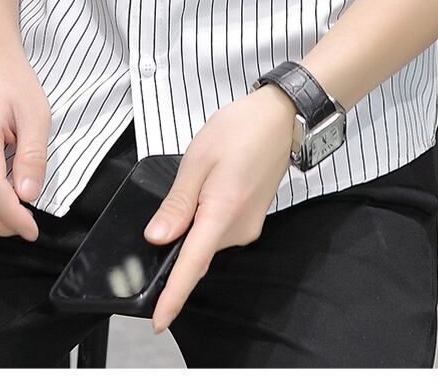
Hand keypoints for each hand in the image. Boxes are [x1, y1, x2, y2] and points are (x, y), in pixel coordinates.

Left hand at [142, 83, 296, 333]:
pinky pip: (221, 228)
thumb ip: (177, 203)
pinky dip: (208, 216)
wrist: (281, 117)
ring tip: (202, 176)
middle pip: (198, 249)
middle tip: (182, 189)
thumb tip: (156, 238)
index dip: (173, 295)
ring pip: (209, 237)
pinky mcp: (252, 218)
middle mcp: (240, 228)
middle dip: (179, 236)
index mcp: (223, 213)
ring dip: (195, 220)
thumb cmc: (240, 129)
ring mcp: (249, 225)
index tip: (159, 321)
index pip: (193, 264)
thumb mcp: (198, 160)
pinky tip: (211, 185)